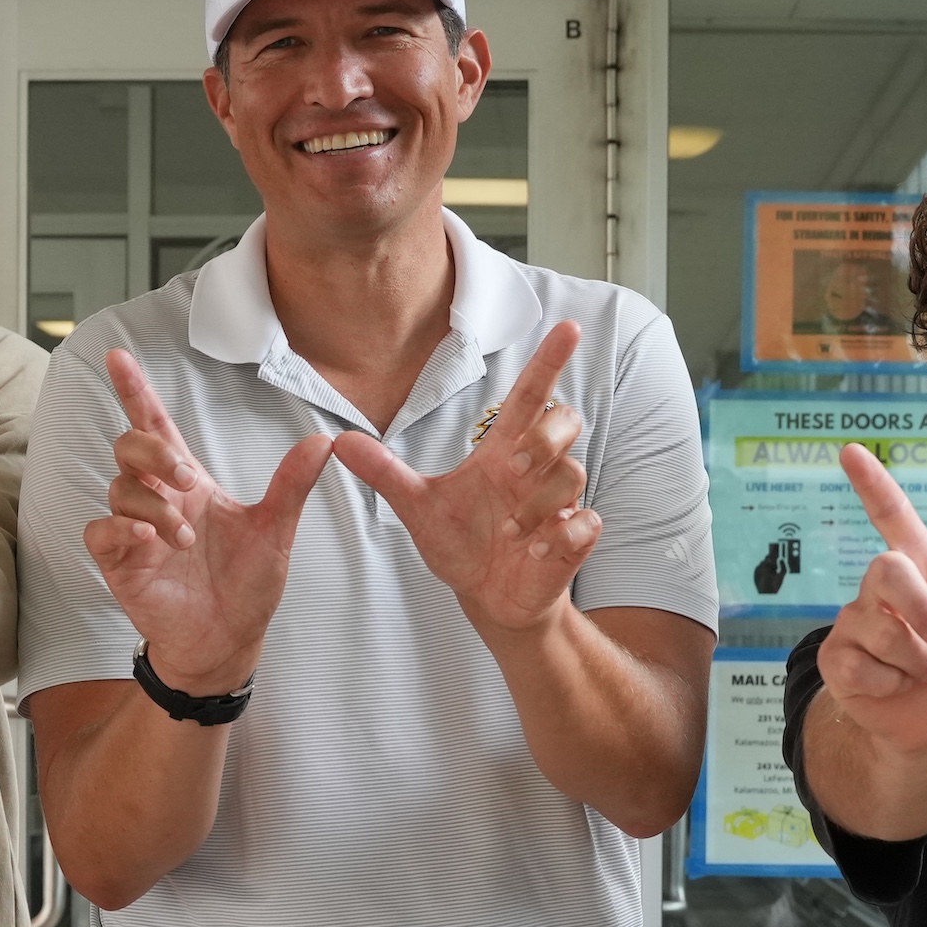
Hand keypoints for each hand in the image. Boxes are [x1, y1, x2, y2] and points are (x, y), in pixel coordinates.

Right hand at [83, 344, 332, 693]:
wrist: (229, 640)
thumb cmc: (245, 585)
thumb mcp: (275, 531)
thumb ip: (292, 485)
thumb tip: (324, 440)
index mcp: (188, 483)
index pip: (155, 425)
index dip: (135, 391)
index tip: (119, 356)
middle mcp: (158, 499)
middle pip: (130, 447)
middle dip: (153, 453)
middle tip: (185, 478)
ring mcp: (135, 531)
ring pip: (120, 489)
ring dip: (153, 505)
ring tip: (184, 537)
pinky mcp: (120, 563)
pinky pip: (102, 531)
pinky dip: (124, 530)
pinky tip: (153, 541)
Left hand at [331, 322, 595, 634]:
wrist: (487, 598)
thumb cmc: (462, 546)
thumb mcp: (418, 507)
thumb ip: (384, 473)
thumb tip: (340, 442)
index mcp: (501, 454)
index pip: (529, 397)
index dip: (548, 362)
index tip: (567, 328)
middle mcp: (534, 472)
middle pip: (565, 421)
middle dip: (546, 437)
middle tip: (513, 469)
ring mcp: (557, 505)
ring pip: (572, 473)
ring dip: (539, 503)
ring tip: (511, 532)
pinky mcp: (572, 541)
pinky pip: (586, 521)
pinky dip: (562, 536)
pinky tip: (535, 551)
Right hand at [813, 444, 926, 756]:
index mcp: (921, 568)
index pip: (892, 516)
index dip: (872, 484)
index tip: (851, 449)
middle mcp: (881, 588)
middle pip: (886, 570)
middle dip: (921, 611)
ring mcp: (855, 622)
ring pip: (878, 628)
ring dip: (915, 660)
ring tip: (926, 670)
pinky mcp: (835, 659)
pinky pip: (860, 664)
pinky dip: (891, 683)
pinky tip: (897, 686)